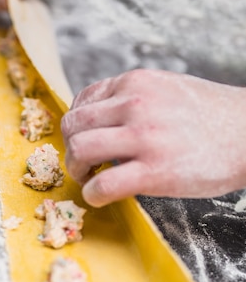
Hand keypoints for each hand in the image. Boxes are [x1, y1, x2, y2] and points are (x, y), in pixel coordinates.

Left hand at [61, 69, 245, 205]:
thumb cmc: (211, 118)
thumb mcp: (168, 90)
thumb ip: (134, 99)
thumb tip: (102, 119)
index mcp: (137, 83)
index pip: (82, 101)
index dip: (76, 127)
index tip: (84, 141)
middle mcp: (135, 104)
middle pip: (73, 125)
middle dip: (70, 148)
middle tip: (83, 165)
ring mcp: (144, 137)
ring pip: (80, 151)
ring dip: (76, 170)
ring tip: (90, 179)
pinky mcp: (154, 171)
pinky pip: (103, 186)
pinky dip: (92, 195)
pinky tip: (100, 198)